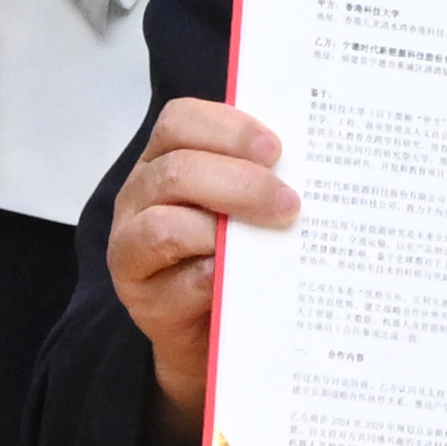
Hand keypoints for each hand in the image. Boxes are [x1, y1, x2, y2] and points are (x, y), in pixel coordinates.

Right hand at [99, 92, 298, 435]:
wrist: (208, 323)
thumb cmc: (230, 248)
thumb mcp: (240, 203)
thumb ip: (259, 176)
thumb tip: (315, 159)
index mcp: (163, 158)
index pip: (180, 122)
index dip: (229, 130)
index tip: (276, 149)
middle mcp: (138, 197)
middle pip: (176, 171)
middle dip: (240, 183)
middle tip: (289, 203)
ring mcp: (130, 248)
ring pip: (164, 227)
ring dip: (224, 231)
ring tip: (274, 236)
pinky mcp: (142, 298)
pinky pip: (175, 284)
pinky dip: (214, 277)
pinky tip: (248, 277)